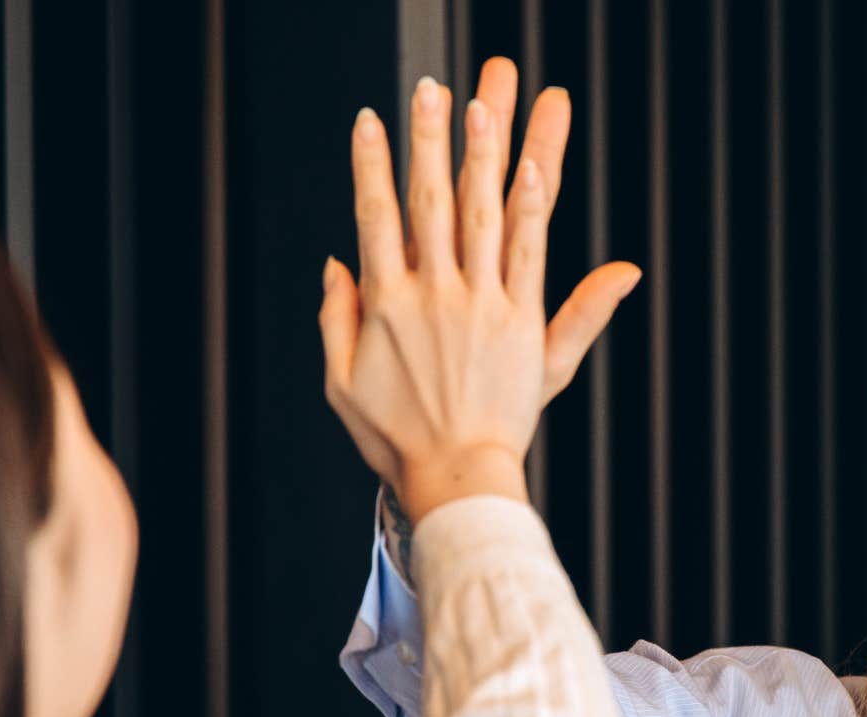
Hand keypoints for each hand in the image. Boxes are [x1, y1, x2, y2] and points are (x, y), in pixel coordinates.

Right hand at [318, 57, 641, 522]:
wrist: (456, 477)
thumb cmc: (397, 438)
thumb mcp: (342, 384)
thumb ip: (335, 319)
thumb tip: (333, 264)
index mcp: (386, 304)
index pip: (374, 217)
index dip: (371, 165)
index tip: (370, 120)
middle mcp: (433, 294)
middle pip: (429, 201)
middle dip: (428, 139)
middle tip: (429, 89)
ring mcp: (481, 304)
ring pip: (481, 214)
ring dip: (481, 155)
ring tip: (482, 106)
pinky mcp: (522, 321)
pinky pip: (529, 255)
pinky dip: (530, 210)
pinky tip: (533, 168)